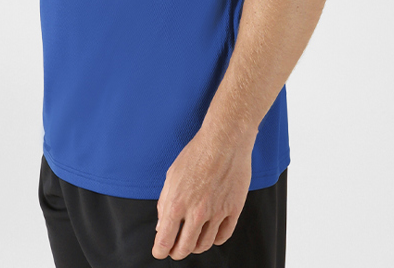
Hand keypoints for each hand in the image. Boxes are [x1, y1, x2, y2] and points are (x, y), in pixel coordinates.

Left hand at [151, 125, 253, 259]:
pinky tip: (210, 233)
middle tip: (175, 249)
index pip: (165, 240)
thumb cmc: (197, 153)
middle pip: (185, 249)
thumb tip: (161, 225)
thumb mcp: (172, 175)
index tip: (160, 251)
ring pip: (204, 245)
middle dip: (177, 252)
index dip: (160, 250)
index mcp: (177, 203)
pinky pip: (223, 236)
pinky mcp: (233, 210)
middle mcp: (196, 212)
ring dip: (195, 246)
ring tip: (192, 240)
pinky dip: (215, 239)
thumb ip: (165, 202)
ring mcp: (216, 213)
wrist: (224, 141)